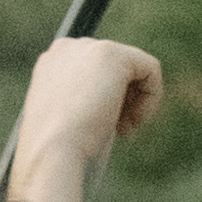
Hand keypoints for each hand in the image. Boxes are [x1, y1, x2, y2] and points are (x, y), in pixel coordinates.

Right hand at [4, 34, 157, 201]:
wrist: (53, 153)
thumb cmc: (59, 152)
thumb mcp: (69, 124)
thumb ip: (87, 104)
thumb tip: (114, 104)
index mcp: (50, 66)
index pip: (94, 73)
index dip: (107, 101)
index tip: (104, 129)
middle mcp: (65, 49)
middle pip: (115, 68)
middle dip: (123, 100)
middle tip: (117, 132)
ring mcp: (87, 48)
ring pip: (134, 69)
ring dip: (136, 102)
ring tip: (124, 129)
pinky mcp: (112, 54)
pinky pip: (151, 69)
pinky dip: (152, 98)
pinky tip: (135, 121)